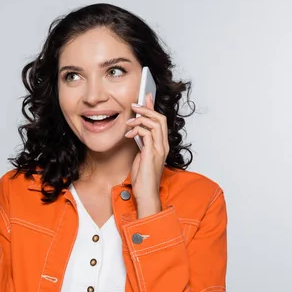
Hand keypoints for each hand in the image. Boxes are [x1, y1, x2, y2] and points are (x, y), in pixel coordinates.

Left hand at [124, 93, 168, 216]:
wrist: (145, 193)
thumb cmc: (143, 178)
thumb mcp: (141, 156)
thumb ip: (142, 144)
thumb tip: (136, 133)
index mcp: (162, 146)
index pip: (161, 121)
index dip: (153, 108)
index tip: (145, 98)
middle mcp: (163, 146)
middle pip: (160, 118)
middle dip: (147, 108)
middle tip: (134, 104)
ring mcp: (159, 150)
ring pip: (155, 123)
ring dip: (140, 119)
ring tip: (128, 122)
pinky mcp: (152, 154)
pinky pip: (147, 134)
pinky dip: (137, 130)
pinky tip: (128, 134)